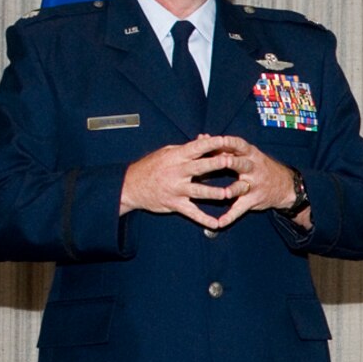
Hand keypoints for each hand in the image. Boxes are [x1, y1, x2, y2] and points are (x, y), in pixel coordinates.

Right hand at [119, 137, 243, 227]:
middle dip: (217, 164)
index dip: (211, 143)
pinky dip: (204, 219)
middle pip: (200, 167)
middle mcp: (177, 172)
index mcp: (176, 157)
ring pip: (198, 191)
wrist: (130, 185)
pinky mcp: (175, 204)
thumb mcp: (167, 153)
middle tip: (232, 162)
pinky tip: (217, 223)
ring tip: (230, 193)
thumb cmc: (151, 167)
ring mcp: (176, 189)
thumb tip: (205, 138)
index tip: (226, 140)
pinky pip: (192, 213)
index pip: (196, 148)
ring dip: (214, 192)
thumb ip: (188, 148)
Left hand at [194, 135, 305, 228]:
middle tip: (221, 160)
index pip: (240, 145)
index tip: (217, 139)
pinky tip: (220, 223)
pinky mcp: (252, 200)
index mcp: (250, 154)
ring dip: (233, 190)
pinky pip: (240, 209)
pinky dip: (230, 217)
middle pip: (241, 164)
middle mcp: (253, 169)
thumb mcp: (247, 154)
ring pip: (241, 187)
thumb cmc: (258, 165)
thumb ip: (224, 147)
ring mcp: (253, 186)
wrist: (285, 186)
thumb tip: (202, 137)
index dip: (229, 142)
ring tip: (225, 194)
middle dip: (232, 162)